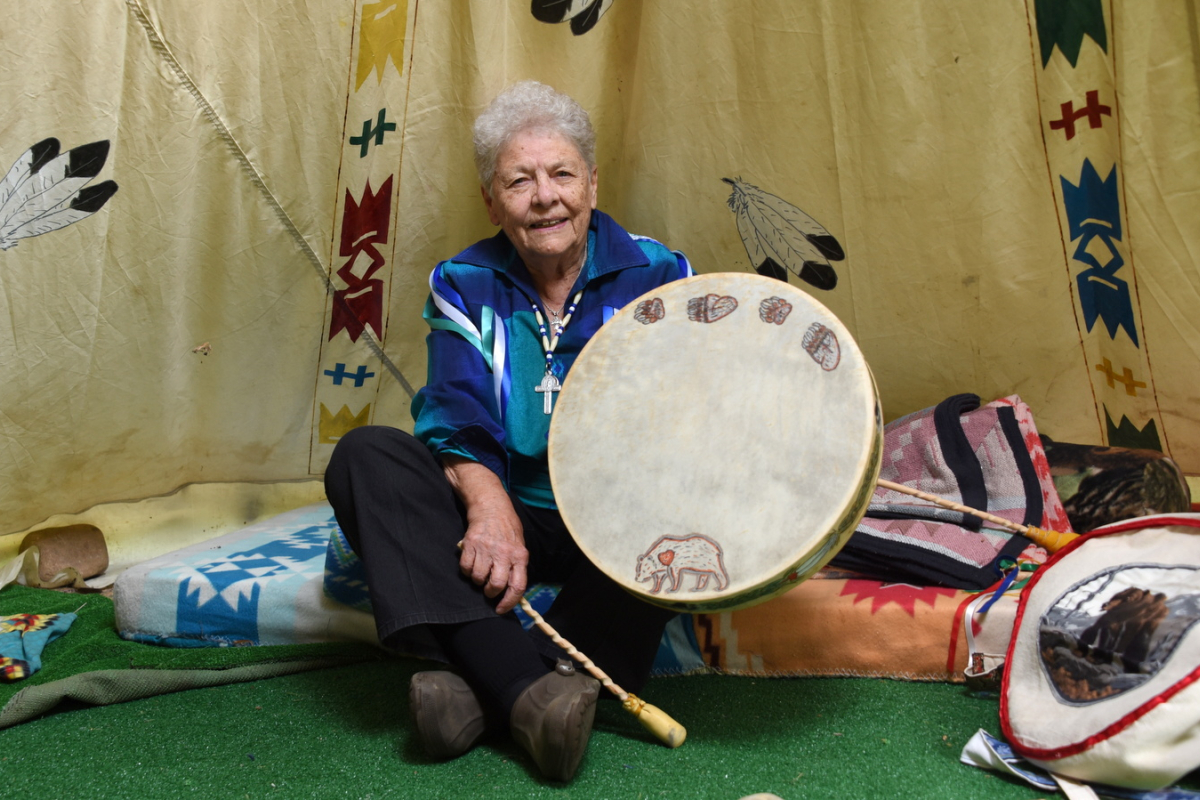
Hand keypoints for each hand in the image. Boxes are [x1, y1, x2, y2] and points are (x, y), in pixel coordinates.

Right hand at [444, 457, 528, 614]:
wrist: (491, 506)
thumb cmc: (507, 527)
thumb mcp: (520, 544)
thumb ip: (517, 565)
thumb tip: (512, 590)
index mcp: (520, 555)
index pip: (517, 586)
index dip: (509, 602)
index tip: (501, 609)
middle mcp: (504, 553)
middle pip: (497, 584)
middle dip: (491, 593)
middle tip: (489, 590)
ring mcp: (486, 548)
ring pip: (479, 578)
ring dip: (478, 581)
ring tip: (481, 573)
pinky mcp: (471, 544)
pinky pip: (466, 568)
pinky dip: (467, 571)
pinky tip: (472, 564)